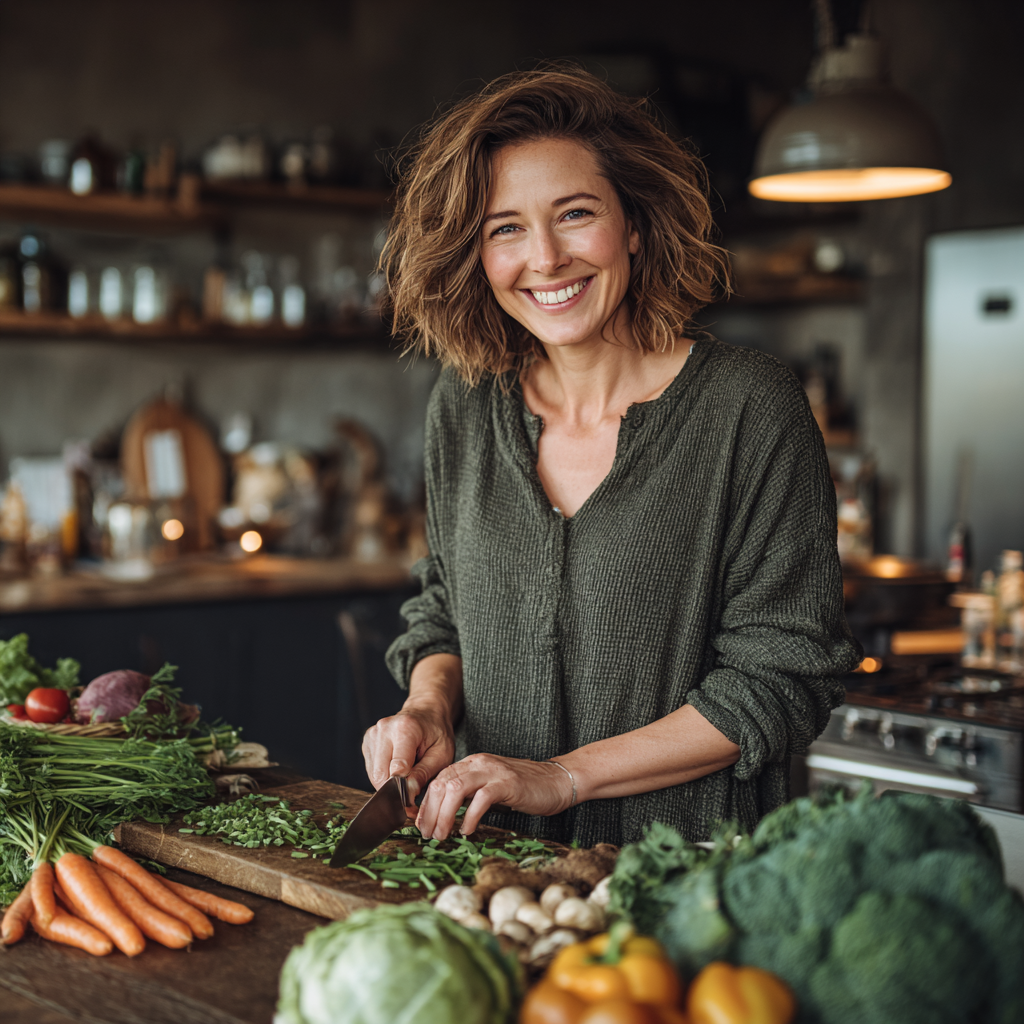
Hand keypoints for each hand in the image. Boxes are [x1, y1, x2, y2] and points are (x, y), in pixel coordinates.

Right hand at [362, 707, 454, 812]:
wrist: (427, 713)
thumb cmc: (437, 734)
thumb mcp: (442, 754)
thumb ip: (424, 774)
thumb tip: (408, 795)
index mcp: (405, 729)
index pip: (396, 769)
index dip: (404, 790)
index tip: (413, 802)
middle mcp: (384, 729)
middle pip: (380, 775)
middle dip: (395, 791)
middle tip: (411, 795)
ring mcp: (373, 734)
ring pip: (373, 775)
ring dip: (389, 784)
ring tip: (407, 777)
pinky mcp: (368, 741)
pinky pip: (371, 769)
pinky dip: (384, 776)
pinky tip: (397, 769)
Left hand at [415, 754, 574, 839]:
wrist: (556, 780)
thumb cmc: (524, 788)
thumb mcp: (490, 787)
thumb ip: (470, 794)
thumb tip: (444, 815)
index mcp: (471, 764)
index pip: (438, 780)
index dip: (425, 804)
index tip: (420, 824)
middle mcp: (478, 763)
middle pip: (441, 784)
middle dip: (429, 812)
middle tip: (427, 834)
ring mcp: (493, 772)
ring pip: (455, 789)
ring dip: (444, 816)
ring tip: (442, 835)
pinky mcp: (507, 783)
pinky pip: (480, 799)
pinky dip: (469, 817)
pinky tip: (467, 831)